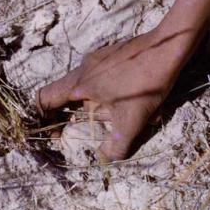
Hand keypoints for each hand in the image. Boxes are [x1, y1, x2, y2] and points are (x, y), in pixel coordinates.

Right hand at [36, 28, 189, 161]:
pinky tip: (128, 97)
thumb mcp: (132, 121)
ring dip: (91, 104)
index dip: (42, 118)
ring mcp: (97, 59)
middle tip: (84, 128)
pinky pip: (99, 76)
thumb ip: (116, 145)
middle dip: (71, 114)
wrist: (167, 48)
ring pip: (84, 86)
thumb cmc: (146, 83)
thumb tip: (105, 160)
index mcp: (80, 84)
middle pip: (64, 94)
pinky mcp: (111, 55)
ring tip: (114, 113)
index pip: (45, 98)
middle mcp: (83, 69)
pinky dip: (104, 91)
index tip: (56, 133)